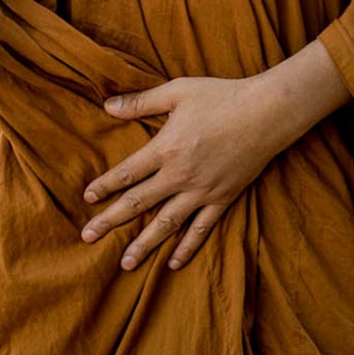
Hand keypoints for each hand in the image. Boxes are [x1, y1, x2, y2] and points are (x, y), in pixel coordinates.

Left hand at [82, 42, 348, 271]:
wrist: (267, 113)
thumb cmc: (221, 96)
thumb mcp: (178, 91)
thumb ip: (141, 102)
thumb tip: (107, 106)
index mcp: (166, 149)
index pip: (127, 173)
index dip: (105, 186)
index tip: (87, 199)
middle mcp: (180, 176)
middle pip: (139, 203)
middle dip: (111, 221)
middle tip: (88, 237)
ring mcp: (202, 191)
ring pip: (167, 224)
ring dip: (144, 244)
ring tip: (125, 262)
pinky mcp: (223, 199)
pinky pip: (202, 229)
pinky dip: (188, 247)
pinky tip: (173, 263)